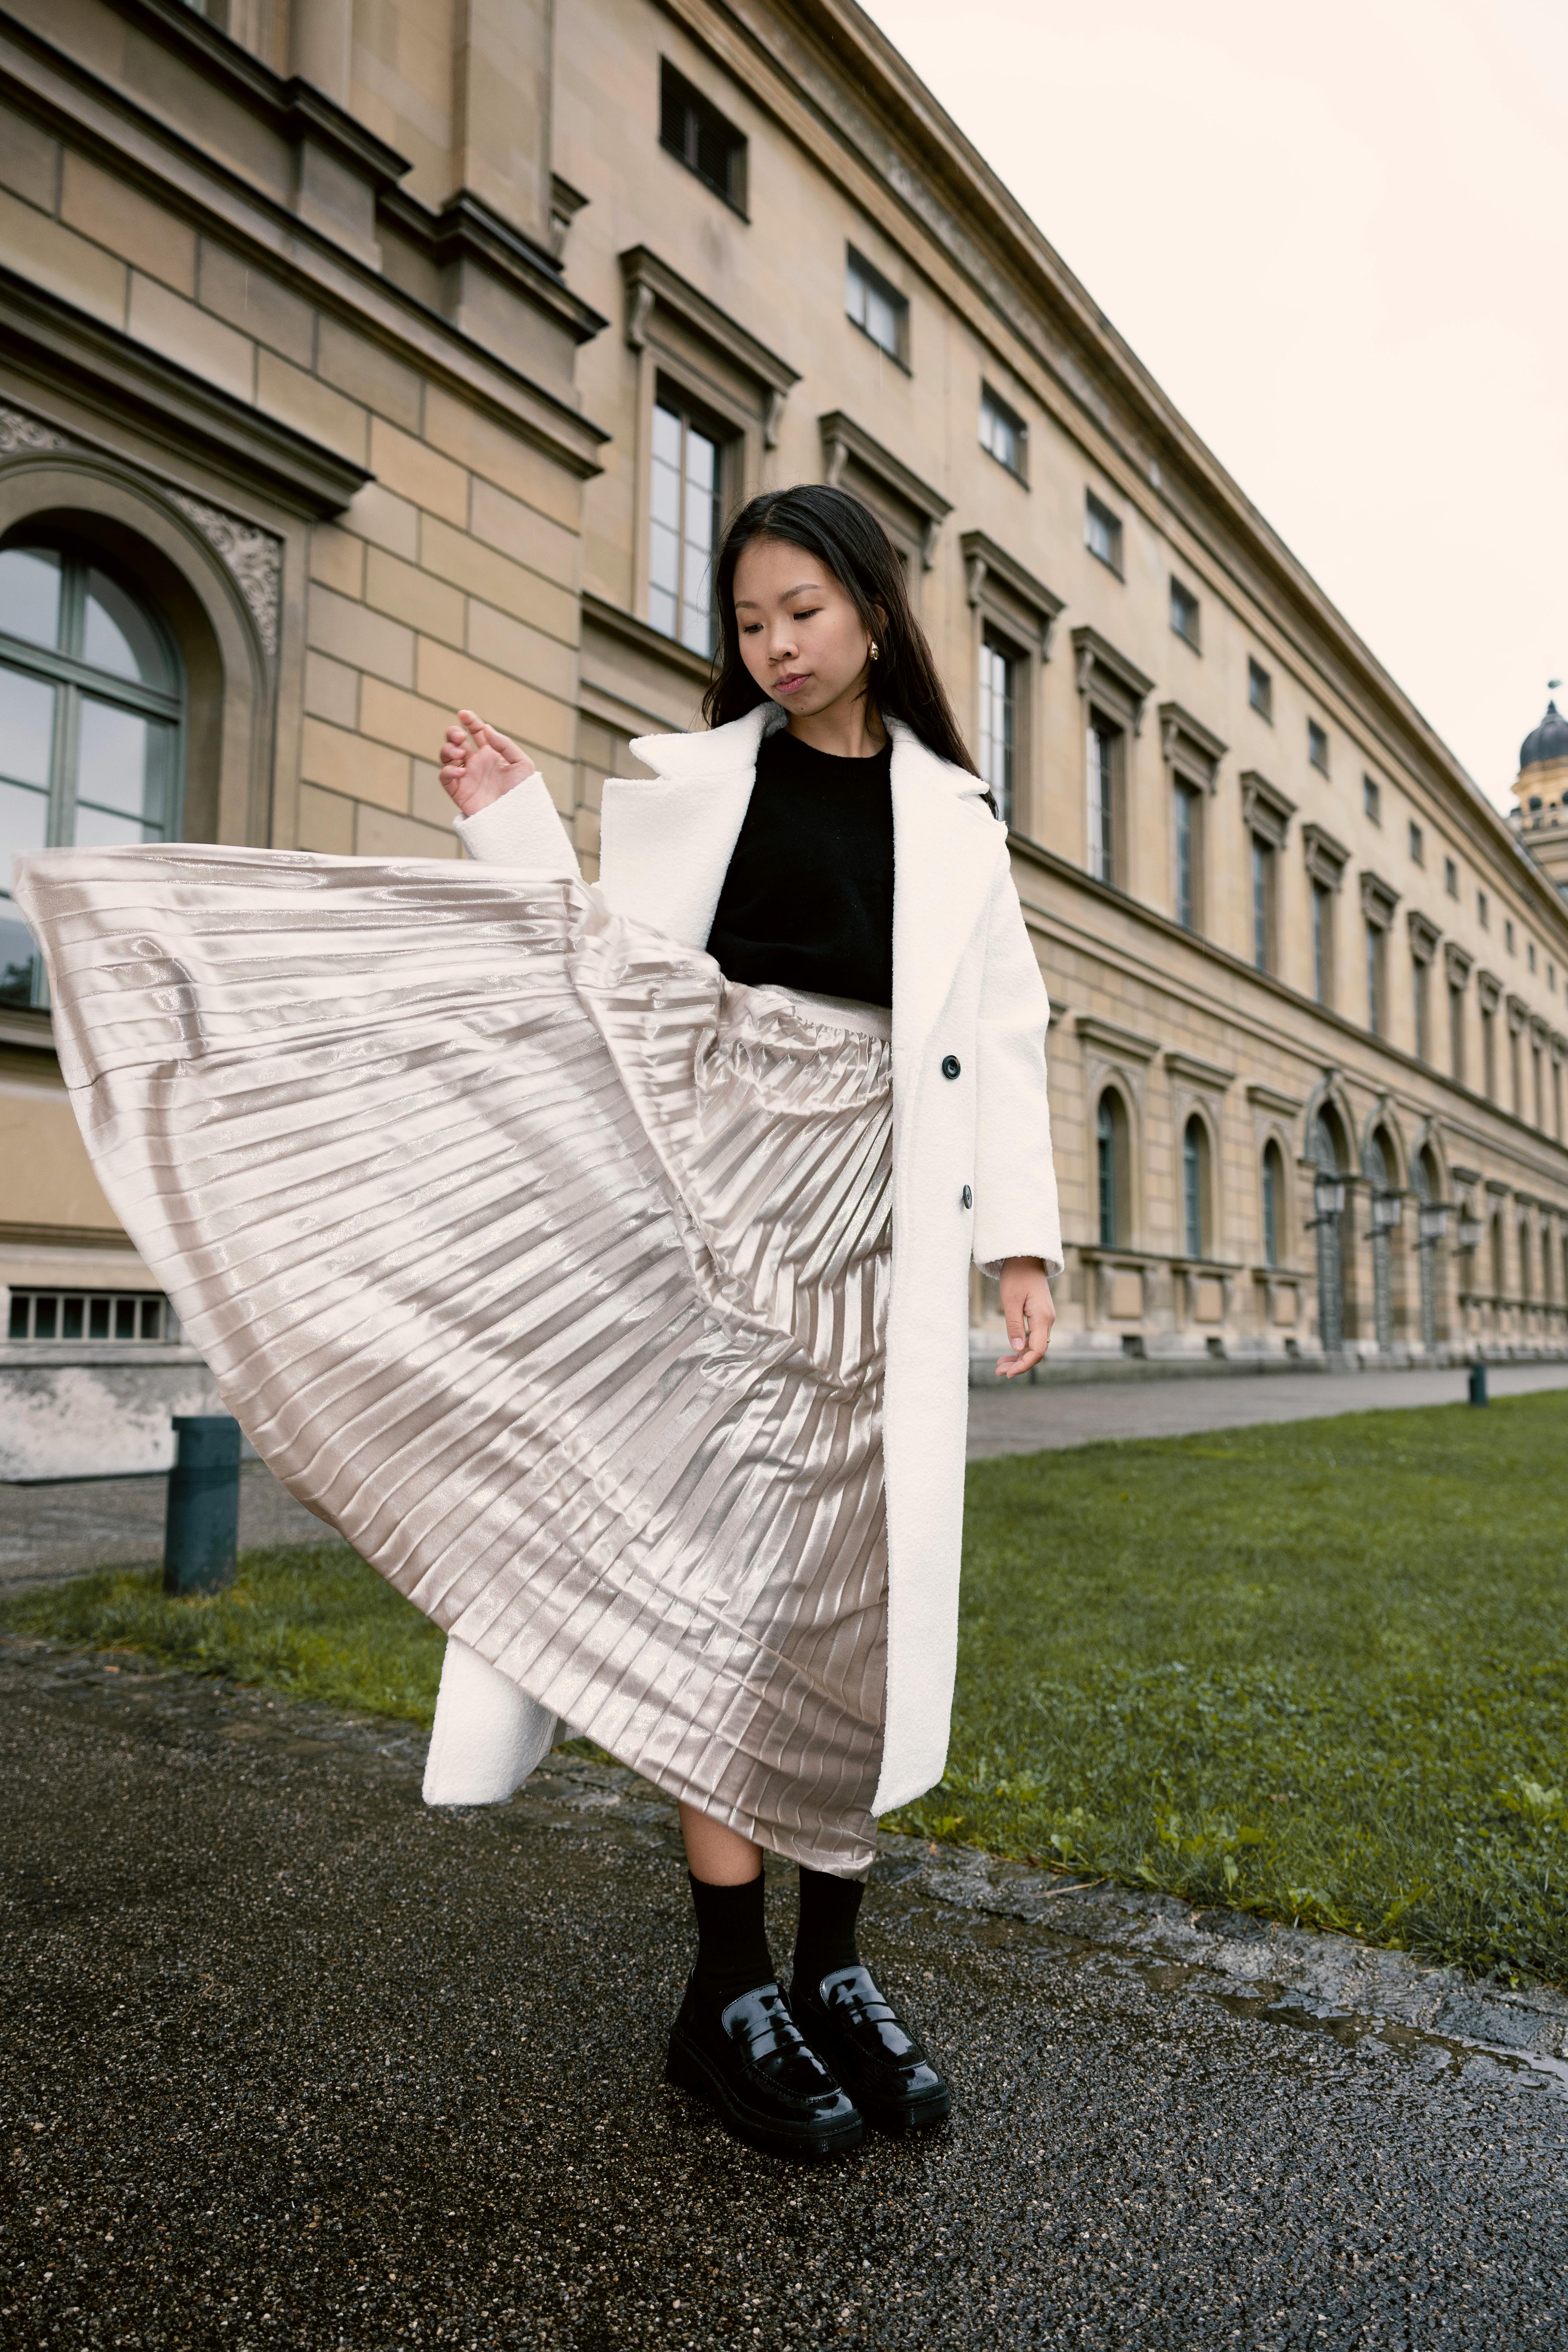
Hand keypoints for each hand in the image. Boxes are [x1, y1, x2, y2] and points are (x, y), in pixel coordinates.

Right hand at [438, 708, 535, 815]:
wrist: (517, 817)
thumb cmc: (523, 792)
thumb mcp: (521, 764)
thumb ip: (504, 744)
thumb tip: (486, 729)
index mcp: (491, 754)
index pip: (476, 732)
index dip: (469, 721)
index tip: (463, 714)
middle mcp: (476, 763)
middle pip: (456, 741)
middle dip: (453, 733)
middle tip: (460, 737)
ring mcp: (466, 776)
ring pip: (446, 756)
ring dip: (448, 750)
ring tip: (460, 754)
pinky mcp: (459, 792)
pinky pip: (445, 777)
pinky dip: (448, 771)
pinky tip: (461, 771)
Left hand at [996, 1257, 1053, 1377]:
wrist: (1025, 1258)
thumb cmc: (1016, 1276)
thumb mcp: (1010, 1301)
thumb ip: (1014, 1326)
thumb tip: (1018, 1349)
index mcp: (1042, 1317)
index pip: (1037, 1350)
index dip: (1024, 1365)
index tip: (1008, 1373)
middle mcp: (1047, 1320)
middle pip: (1036, 1351)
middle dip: (1018, 1364)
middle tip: (998, 1372)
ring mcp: (1044, 1319)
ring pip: (1034, 1346)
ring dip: (1018, 1357)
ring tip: (999, 1366)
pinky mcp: (1039, 1316)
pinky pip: (1032, 1337)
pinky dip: (1021, 1347)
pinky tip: (1009, 1353)